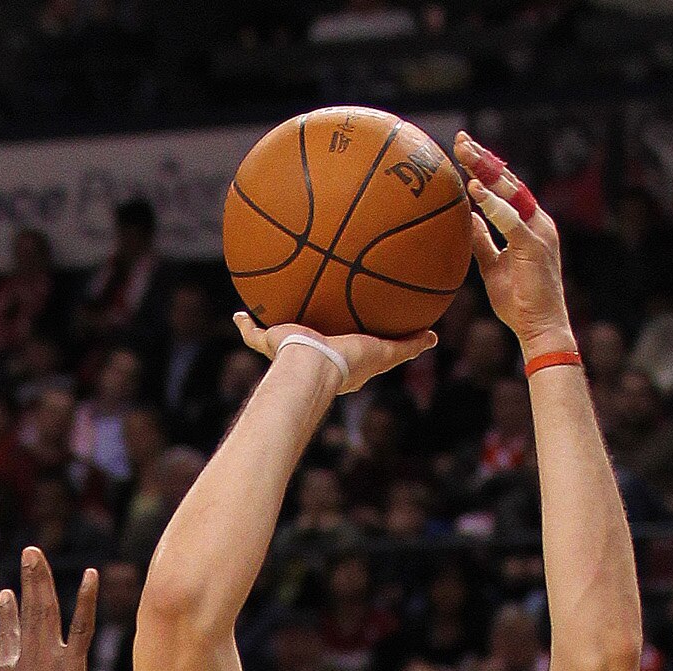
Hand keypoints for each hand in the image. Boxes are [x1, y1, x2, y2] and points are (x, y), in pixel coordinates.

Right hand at [231, 308, 434, 394]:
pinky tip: (238, 312)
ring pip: (279, 336)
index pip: (342, 346)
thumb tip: (434, 337)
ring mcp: (288, 351)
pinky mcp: (270, 343)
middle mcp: (312, 354)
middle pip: (311, 337)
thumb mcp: (385, 351)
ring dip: (274, 326)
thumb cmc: (348, 361)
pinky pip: (253, 333)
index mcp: (338, 359)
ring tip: (271, 302)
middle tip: (311, 312)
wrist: (314, 365)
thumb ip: (408, 346)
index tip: (347, 325)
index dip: (345, 337)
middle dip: (310, 329)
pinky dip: (244, 325)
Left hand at [455, 134, 572, 358]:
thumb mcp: (492, 268)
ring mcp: (539, 231)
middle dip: (483, 159)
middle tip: (460, 140)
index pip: (505, 189)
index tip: (462, 152)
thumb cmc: (518, 304)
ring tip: (464, 154)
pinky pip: (512, 220)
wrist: (540, 329)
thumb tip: (467, 218)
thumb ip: (483, 241)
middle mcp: (537, 221)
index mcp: (529, 224)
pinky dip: (493, 204)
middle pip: (508, 182)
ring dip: (487, 171)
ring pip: (512, 192)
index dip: (485, 168)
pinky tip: (475, 190)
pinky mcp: (536, 245)